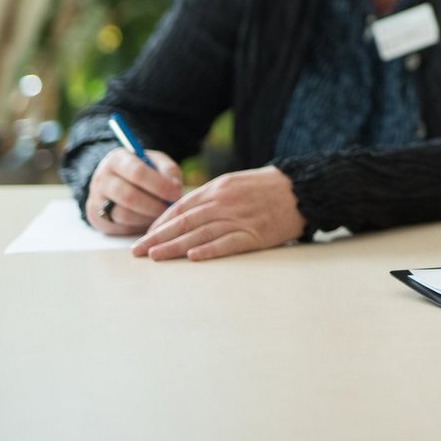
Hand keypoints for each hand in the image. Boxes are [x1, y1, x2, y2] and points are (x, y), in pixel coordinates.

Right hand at [87, 147, 183, 235]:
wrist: (118, 180)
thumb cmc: (144, 171)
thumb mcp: (157, 163)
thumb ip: (169, 171)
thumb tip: (175, 188)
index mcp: (117, 159)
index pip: (137, 172)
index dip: (159, 185)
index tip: (176, 194)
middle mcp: (101, 178)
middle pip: (129, 196)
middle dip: (154, 206)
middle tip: (169, 209)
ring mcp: (96, 199)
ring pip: (123, 215)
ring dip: (147, 218)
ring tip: (160, 215)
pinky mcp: (96, 218)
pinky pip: (119, 228)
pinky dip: (137, 227)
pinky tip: (147, 220)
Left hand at [133, 165, 305, 261]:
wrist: (302, 189)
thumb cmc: (268, 187)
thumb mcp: (236, 183)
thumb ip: (211, 196)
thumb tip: (184, 213)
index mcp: (219, 187)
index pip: (182, 206)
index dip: (161, 222)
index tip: (145, 236)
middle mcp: (226, 201)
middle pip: (185, 221)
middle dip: (159, 237)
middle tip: (138, 251)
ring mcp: (241, 218)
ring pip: (201, 233)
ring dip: (176, 246)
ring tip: (156, 257)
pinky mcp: (256, 234)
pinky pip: (229, 243)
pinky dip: (210, 250)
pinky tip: (193, 257)